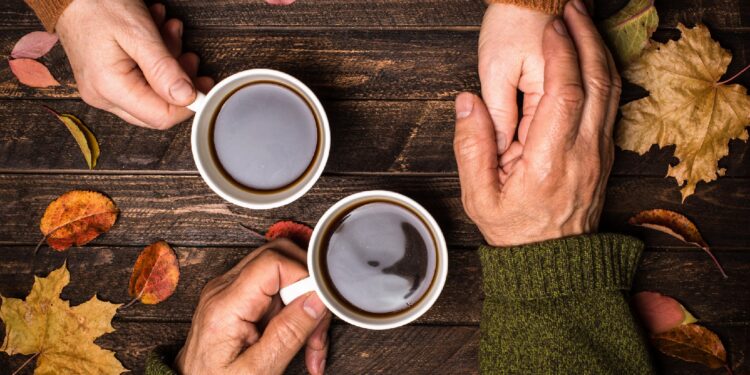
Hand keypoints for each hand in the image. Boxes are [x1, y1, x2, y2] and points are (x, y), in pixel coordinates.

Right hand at [56, 0, 213, 128]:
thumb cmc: (96, 3)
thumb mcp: (138, 33)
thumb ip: (163, 69)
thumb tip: (186, 97)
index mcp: (109, 88)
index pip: (160, 117)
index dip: (189, 104)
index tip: (205, 84)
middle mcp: (103, 96)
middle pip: (158, 108)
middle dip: (180, 80)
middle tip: (188, 54)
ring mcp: (103, 89)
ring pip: (152, 92)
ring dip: (169, 63)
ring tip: (169, 32)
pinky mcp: (106, 80)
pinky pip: (140, 80)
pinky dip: (155, 60)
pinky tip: (156, 35)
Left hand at [176, 239, 330, 374]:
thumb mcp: (259, 370)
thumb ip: (289, 332)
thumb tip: (316, 299)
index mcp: (225, 305)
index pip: (273, 261)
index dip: (304, 276)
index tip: (320, 305)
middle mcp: (224, 289)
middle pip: (280, 257)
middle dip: (308, 289)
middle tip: (317, 325)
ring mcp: (230, 290)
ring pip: (283, 273)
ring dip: (304, 303)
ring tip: (310, 342)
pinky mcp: (238, 297)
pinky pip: (275, 289)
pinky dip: (294, 310)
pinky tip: (299, 337)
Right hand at [453, 0, 620, 246]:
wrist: (552, 263)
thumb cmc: (514, 230)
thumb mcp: (478, 198)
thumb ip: (471, 148)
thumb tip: (466, 102)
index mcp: (549, 162)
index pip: (565, 95)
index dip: (561, 54)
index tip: (552, 27)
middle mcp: (583, 153)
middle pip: (597, 83)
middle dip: (586, 38)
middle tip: (571, 8)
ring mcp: (599, 153)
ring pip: (611, 90)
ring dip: (599, 50)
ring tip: (582, 21)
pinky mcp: (604, 154)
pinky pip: (611, 104)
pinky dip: (605, 71)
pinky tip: (592, 54)